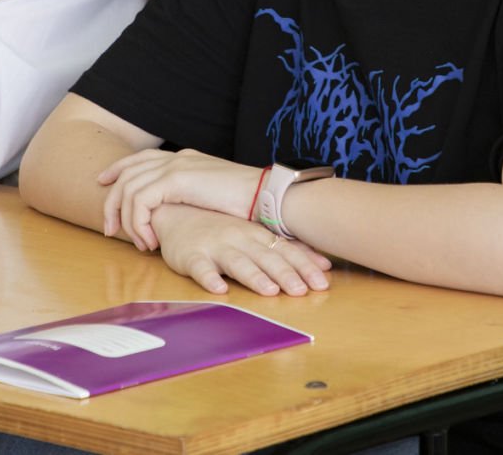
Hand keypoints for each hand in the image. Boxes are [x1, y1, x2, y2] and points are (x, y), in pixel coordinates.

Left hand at [99, 149, 259, 250]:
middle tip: (110, 230)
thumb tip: (176, 214)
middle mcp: (176, 158)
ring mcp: (175, 165)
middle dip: (112, 202)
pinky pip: (140, 202)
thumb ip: (191, 197)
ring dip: (127, 220)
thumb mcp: (212, 196)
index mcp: (184, 158)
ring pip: (129, 189)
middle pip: (127, 172)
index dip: (118, 170)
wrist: (265, 195)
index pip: (141, 159)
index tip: (103, 186)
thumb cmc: (246, 202)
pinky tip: (150, 242)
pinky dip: (139, 224)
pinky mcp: (176, 179)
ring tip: (140, 244)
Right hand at [150, 204, 331, 296]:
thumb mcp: (256, 235)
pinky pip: (200, 268)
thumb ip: (288, 250)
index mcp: (258, 235)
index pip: (286, 251)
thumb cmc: (221, 227)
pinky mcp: (192, 255)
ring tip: (269, 291)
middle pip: (266, 257)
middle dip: (285, 274)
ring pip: (237, 262)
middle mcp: (240, 239)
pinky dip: (209, 278)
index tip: (323, 283)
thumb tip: (324, 265)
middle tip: (302, 291)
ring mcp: (215, 246)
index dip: (305, 267)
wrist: (178, 212)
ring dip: (254, 276)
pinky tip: (219, 289)